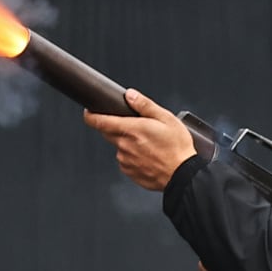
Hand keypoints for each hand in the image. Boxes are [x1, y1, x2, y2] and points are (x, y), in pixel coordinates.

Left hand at [83, 89, 197, 191]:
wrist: (183, 175)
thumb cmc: (177, 148)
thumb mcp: (166, 118)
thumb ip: (144, 105)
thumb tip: (130, 95)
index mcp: (131, 129)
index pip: (100, 121)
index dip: (91, 115)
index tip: (89, 112)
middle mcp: (124, 145)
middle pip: (109, 132)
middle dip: (117, 127)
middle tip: (137, 128)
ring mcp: (125, 160)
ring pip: (119, 146)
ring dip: (128, 143)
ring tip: (150, 145)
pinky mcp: (129, 172)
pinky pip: (125, 160)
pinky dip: (133, 156)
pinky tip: (149, 156)